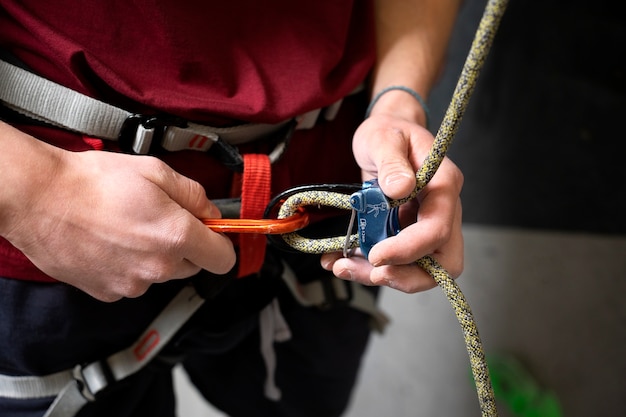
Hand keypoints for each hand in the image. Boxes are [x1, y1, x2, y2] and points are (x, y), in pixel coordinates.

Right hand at [1, 127, 235, 300]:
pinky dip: (127, 266)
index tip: (212, 233)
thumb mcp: (156, 171)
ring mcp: (132, 285)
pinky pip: (132, 282)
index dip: (221, 244)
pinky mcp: (108, 293)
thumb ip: (194, 196)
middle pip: (192, 266)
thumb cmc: (94, 182)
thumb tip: (211, 214)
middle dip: (185, 245)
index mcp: (177, 237)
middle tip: (159, 219)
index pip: (223, 260)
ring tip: (126, 227)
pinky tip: (108, 243)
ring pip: (161, 274)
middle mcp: (158, 268)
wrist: (39, 199)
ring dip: (154, 256)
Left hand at [321, 112, 463, 292]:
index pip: (437, 229)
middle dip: (409, 277)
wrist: (385, 133)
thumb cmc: (389, 131)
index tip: (376, 255)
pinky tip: (340, 260)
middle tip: (372, 274)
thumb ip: (391, 161)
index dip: (409, 249)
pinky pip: (396, 260)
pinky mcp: (407, 232)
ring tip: (343, 267)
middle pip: (443, 261)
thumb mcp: (384, 137)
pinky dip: (368, 266)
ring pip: (419, 268)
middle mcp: (442, 210)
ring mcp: (425, 224)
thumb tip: (400, 188)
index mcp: (444, 185)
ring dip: (383, 275)